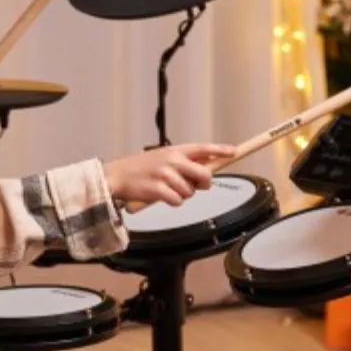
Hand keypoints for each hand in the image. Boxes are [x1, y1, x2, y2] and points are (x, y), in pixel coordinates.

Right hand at [103, 143, 236, 207]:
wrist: (117, 176)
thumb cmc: (140, 168)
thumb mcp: (162, 158)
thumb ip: (183, 163)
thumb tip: (205, 172)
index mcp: (174, 150)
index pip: (202, 148)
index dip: (220, 150)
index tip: (233, 152)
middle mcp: (172, 160)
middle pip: (203, 173)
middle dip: (204, 183)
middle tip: (198, 185)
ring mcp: (165, 175)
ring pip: (190, 191)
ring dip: (183, 195)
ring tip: (168, 189)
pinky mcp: (158, 190)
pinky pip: (178, 201)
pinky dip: (173, 202)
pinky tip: (162, 196)